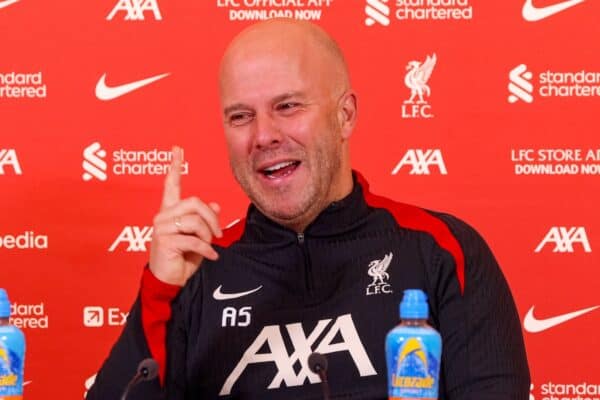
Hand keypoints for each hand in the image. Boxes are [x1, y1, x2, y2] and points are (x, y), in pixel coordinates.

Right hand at [148, 146, 222, 285]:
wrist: (170, 280)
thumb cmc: (182, 258)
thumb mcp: (198, 237)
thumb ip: (204, 221)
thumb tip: (216, 206)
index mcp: (169, 212)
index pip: (171, 185)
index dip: (174, 166)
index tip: (177, 149)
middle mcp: (163, 216)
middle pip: (195, 202)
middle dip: (212, 218)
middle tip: (217, 234)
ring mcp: (161, 228)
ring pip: (196, 221)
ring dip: (208, 236)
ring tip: (209, 247)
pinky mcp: (165, 241)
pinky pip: (195, 240)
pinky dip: (207, 249)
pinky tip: (211, 256)